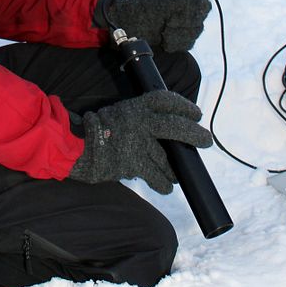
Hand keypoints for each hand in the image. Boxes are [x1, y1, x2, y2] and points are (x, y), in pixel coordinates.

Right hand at [68, 90, 212, 193]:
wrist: (79, 146)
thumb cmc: (99, 128)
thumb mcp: (121, 112)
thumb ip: (141, 117)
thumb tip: (164, 128)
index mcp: (136, 106)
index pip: (165, 100)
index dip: (184, 105)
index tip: (196, 113)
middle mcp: (140, 122)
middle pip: (175, 126)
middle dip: (194, 134)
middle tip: (206, 140)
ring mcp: (138, 143)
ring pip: (167, 157)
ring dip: (175, 168)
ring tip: (176, 173)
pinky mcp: (134, 163)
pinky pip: (156, 176)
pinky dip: (163, 184)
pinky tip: (166, 186)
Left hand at [103, 0, 211, 51]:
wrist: (126, 27)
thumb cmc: (142, 8)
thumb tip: (205, 5)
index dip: (195, 3)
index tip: (181, 8)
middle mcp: (185, 6)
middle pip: (201, 15)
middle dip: (184, 20)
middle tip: (167, 20)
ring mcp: (182, 22)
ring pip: (196, 30)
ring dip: (179, 33)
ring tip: (163, 30)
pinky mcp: (178, 38)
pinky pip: (188, 43)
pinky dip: (176, 42)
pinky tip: (163, 39)